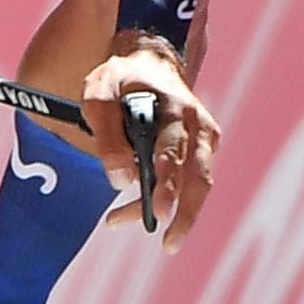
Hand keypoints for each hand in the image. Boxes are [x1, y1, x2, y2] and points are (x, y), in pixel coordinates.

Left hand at [83, 30, 220, 253]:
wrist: (149, 60)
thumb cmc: (120, 79)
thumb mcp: (99, 95)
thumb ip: (107, 135)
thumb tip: (121, 180)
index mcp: (175, 107)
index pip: (173, 152)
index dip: (167, 185)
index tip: (158, 212)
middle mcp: (197, 125)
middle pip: (198, 178)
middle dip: (183, 213)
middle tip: (167, 242)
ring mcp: (204, 138)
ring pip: (197, 186)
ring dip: (175, 214)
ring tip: (131, 229)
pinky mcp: (201, 150)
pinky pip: (190, 183)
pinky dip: (165, 201)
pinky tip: (127, 212)